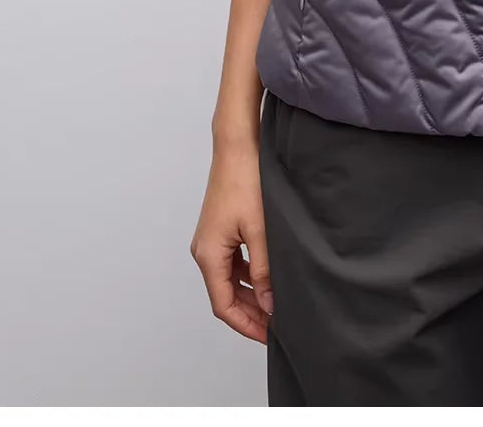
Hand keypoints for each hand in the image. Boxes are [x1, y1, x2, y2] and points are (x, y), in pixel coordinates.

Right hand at [190, 141, 273, 343]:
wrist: (237, 146)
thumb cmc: (246, 181)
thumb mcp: (260, 230)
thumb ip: (265, 270)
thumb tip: (270, 304)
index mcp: (208, 255)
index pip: (224, 306)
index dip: (246, 325)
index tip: (269, 336)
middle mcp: (204, 251)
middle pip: (226, 295)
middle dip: (251, 313)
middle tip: (277, 325)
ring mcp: (212, 240)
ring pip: (230, 280)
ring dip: (252, 295)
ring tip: (277, 306)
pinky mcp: (221, 230)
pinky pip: (233, 263)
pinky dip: (250, 276)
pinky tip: (269, 278)